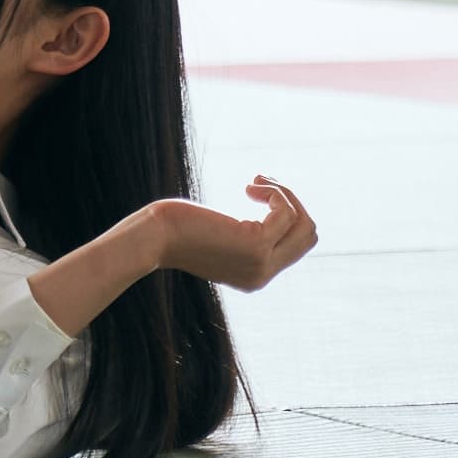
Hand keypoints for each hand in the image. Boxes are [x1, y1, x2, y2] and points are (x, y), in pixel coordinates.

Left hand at [144, 177, 317, 291]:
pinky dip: (274, 192)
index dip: (284, 215)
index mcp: (254, 276)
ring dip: (284, 194)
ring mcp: (261, 263)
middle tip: (259, 182)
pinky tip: (249, 186)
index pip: (295, 247)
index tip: (258, 192)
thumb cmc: (173, 230)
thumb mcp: (215, 237)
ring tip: (255, 181)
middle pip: (307, 236)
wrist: (150, 238)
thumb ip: (242, 236)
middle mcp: (262, 275)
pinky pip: (285, 212)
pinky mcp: (255, 245)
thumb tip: (274, 212)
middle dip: (291, 202)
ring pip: (304, 225)